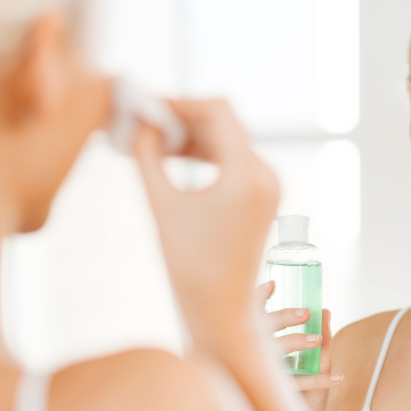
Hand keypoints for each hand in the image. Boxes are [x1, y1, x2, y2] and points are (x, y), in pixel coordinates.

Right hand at [135, 99, 279, 357]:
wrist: (220, 308)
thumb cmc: (188, 264)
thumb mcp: (162, 205)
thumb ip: (149, 156)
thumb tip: (140, 120)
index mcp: (247, 175)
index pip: (218, 112)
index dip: (181, 101)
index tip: (148, 104)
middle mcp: (267, 174)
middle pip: (225, 123)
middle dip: (184, 116)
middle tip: (144, 117)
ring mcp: (270, 184)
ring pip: (229, 139)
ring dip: (193, 134)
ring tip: (151, 139)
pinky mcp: (265, 194)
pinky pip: (234, 158)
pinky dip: (206, 153)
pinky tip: (173, 155)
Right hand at [256, 281, 342, 410]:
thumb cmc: (287, 380)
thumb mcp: (303, 355)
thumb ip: (318, 334)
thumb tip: (326, 310)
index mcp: (256, 339)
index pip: (253, 313)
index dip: (259, 297)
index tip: (273, 285)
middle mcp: (255, 354)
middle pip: (262, 329)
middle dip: (283, 317)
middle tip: (306, 312)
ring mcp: (265, 373)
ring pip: (275, 353)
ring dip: (296, 342)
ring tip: (318, 339)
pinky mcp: (277, 393)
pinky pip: (299, 384)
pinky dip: (320, 380)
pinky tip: (339, 377)